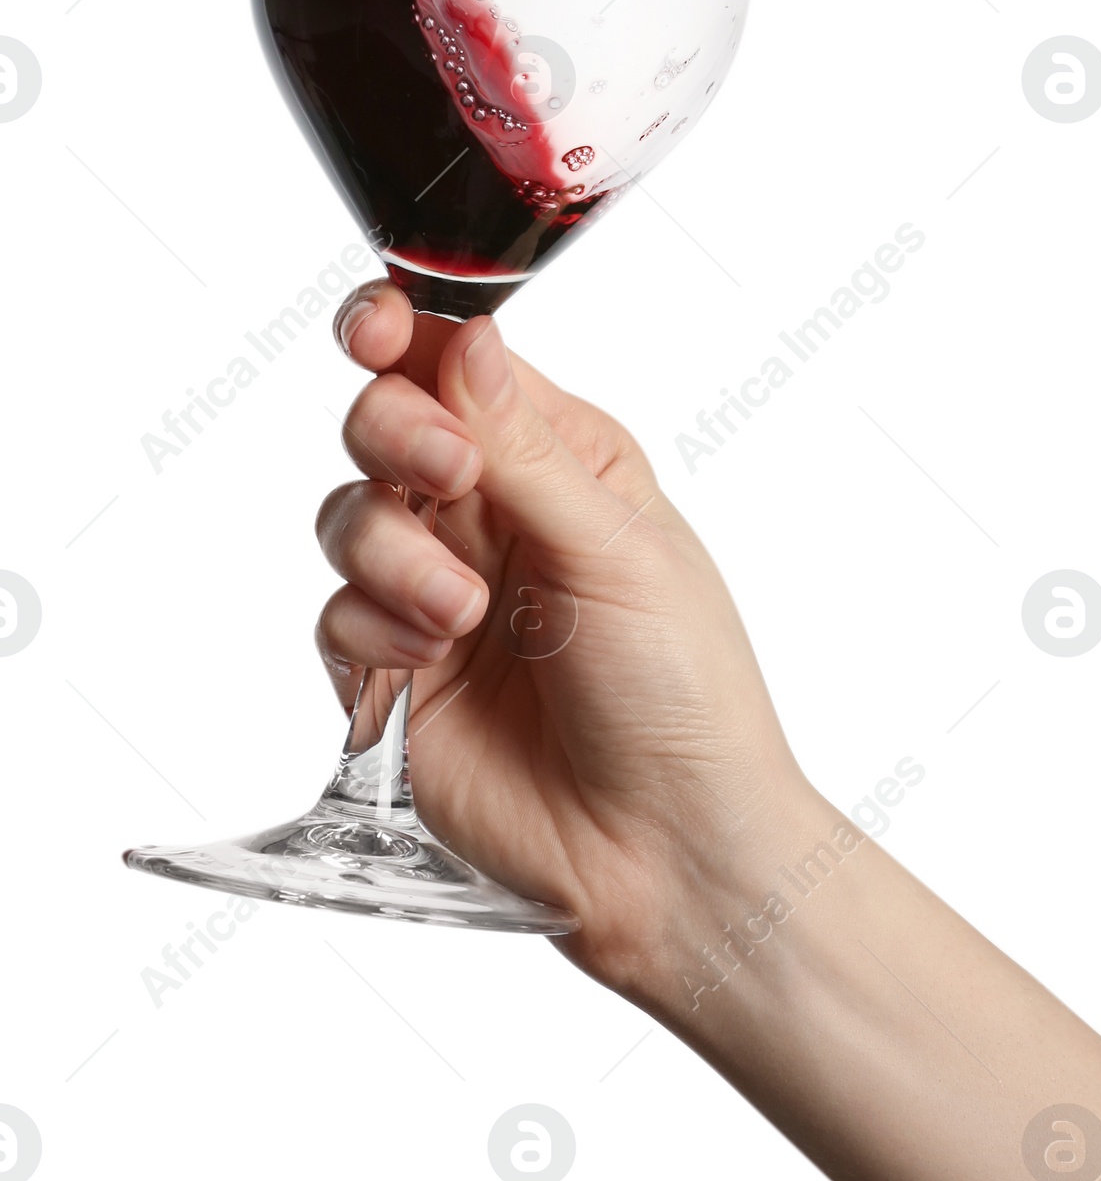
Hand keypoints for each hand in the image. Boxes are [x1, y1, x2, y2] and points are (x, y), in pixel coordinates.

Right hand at [316, 281, 818, 996]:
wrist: (664, 849)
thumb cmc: (683, 693)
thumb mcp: (618, 550)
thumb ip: (525, 448)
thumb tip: (470, 339)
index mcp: (564, 459)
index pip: (460, 365)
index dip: (404, 334)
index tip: (377, 331)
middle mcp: (495, 514)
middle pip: (386, 422)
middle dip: (396, 435)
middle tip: (448, 479)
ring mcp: (438, 591)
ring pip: (350, 514)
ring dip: (391, 549)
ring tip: (463, 611)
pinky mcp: (392, 673)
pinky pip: (336, 613)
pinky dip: (374, 625)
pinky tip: (433, 656)